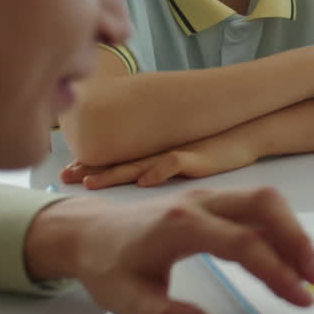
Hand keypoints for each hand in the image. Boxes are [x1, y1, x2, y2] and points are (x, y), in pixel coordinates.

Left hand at [25, 187, 313, 313]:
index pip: (242, 241)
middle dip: (298, 239)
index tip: (299, 296)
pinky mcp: (215, 200)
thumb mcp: (128, 299)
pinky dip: (280, 228)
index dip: (276, 269)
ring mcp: (209, 196)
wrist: (88, 231)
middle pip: (265, 204)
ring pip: (266, 200)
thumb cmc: (107, 264)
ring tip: (307, 272)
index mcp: (179, 225)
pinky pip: (257, 206)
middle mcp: (200, 201)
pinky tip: (286, 258)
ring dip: (293, 232)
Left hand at [61, 132, 257, 188]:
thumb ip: (163, 160)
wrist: (248, 132)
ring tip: (91, 181)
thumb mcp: (185, 153)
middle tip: (66, 176)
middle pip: (120, 161)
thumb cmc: (218, 144)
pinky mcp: (197, 157)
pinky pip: (175, 163)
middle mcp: (160, 152)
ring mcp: (177, 153)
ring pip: (140, 163)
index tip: (67, 172)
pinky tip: (145, 179)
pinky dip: (159, 170)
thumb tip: (144, 170)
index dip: (92, 164)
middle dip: (92, 169)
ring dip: (116, 173)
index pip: (117, 158)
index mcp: (155, 153)